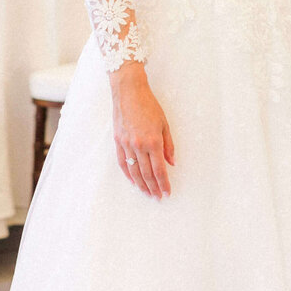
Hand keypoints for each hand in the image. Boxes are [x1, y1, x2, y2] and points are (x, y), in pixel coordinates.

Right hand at [109, 64, 173, 198]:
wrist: (129, 93)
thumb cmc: (149, 105)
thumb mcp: (164, 123)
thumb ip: (169, 145)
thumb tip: (172, 163)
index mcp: (153, 141)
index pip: (160, 169)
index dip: (164, 183)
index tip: (167, 192)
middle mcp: (139, 146)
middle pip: (147, 174)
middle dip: (154, 187)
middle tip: (158, 197)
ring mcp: (127, 144)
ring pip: (134, 171)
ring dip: (141, 185)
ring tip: (147, 194)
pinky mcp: (118, 142)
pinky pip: (123, 162)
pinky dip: (128, 174)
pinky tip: (133, 181)